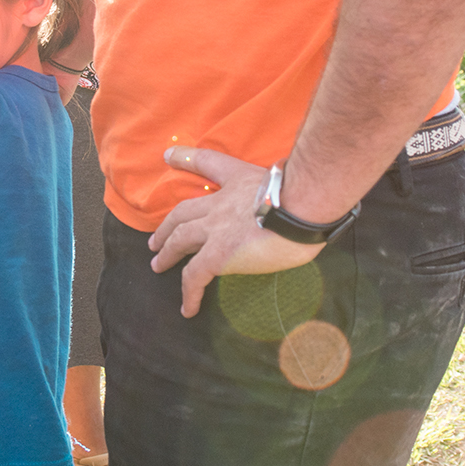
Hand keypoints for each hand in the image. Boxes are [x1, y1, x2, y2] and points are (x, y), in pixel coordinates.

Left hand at [147, 147, 326, 316]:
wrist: (304, 204)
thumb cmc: (308, 196)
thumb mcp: (289, 181)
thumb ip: (282, 191)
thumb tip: (294, 205)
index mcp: (238, 182)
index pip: (207, 164)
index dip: (186, 158)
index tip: (169, 156)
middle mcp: (221, 203)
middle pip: (183, 212)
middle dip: (167, 226)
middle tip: (156, 240)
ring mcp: (216, 228)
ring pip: (180, 240)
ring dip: (167, 253)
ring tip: (158, 265)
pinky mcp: (218, 254)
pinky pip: (195, 276)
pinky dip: (189, 294)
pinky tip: (188, 309)